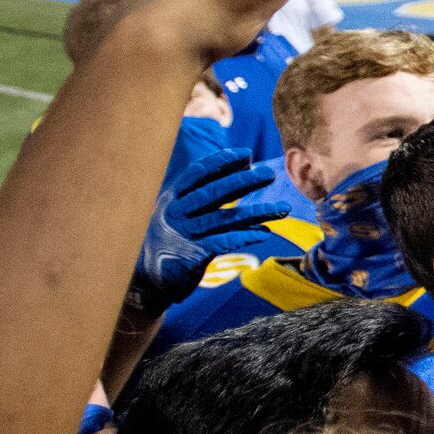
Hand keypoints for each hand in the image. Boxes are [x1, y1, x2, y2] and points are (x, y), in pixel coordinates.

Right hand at [128, 146, 295, 315]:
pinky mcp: (194, 255)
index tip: (247, 154)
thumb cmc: (173, 239)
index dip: (222, 161)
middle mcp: (178, 212)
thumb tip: (244, 172)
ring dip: (258, 212)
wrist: (149, 279)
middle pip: (214, 192)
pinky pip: (224, 241)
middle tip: (270, 174)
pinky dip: (246, 235)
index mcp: (173, 197)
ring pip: (226, 218)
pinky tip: (265, 232)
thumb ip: (206, 195)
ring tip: (284, 208)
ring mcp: (185, 234)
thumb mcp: (181, 212)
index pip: (198, 173)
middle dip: (244, 181)